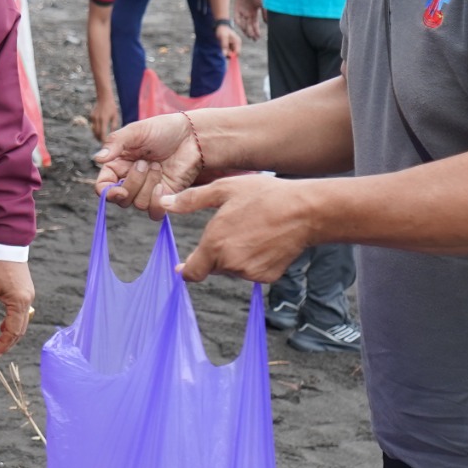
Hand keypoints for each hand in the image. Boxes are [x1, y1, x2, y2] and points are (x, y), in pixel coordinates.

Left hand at [0, 257, 33, 358]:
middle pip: (20, 329)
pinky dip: (13, 322)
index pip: (12, 331)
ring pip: (22, 321)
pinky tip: (2, 324)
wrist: (6, 243)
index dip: (3, 345)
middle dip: (8, 342)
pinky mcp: (26, 290)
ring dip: (11, 333)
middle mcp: (27, 301)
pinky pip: (22, 312)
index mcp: (18, 302)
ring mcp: (28, 295)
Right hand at [89, 93, 120, 144]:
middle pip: (96, 133)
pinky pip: (93, 126)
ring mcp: (93, 118)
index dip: (103, 140)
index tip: (105, 144)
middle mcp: (97, 119)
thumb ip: (113, 126)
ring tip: (101, 139)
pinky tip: (100, 131)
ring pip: (93, 130)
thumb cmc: (112, 107)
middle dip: (99, 139)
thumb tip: (111, 135)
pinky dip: (96, 129)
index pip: (102, 133)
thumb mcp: (115, 116)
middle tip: (103, 144)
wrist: (104, 97)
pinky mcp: (91, 117)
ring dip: (97, 135)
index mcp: (104, 120)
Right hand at [93, 111, 204, 216]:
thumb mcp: (136, 131)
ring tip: (158, 166)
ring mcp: (147, 190)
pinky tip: (162, 185)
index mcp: (118, 165)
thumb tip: (97, 159)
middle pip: (120, 199)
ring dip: (148, 185)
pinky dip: (157, 202)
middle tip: (144, 163)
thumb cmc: (162, 129)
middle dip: (133, 183)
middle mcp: (130, 181)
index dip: (106, 193)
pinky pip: (154, 212)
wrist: (191, 136)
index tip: (118, 190)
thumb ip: (115, 143)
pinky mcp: (164, 197)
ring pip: (138, 204)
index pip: (103, 187)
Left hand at [163, 173, 315, 282]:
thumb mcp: (224, 189)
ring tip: (253, 230)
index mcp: (214, 244)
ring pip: (233, 269)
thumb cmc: (264, 195)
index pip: (192, 273)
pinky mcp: (267, 277)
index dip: (187, 270)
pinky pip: (252, 272)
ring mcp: (249, 272)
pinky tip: (265, 241)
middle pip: (213, 267)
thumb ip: (191, 200)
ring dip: (235, 257)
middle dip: (216, 253)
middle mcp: (230, 263)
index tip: (184, 267)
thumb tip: (163, 204)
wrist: (304, 211)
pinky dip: (254, 261)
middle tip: (234, 229)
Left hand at [215, 23, 242, 60]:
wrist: (221, 27)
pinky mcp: (230, 46)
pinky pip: (228, 51)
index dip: (232, 56)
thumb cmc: (223, 31)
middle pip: (234, 54)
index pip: (237, 53)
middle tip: (222, 51)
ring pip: (230, 53)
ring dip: (226, 52)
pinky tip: (222, 46)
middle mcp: (237, 45)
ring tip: (221, 46)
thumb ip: (224, 46)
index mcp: (237, 42)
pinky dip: (224, 51)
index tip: (225, 54)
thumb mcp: (223, 37)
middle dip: (228, 54)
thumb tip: (224, 54)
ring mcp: (234, 46)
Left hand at [233, 0, 264, 39]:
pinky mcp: (237, 6)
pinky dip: (239, 23)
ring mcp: (242, 9)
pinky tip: (243, 27)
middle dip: (251, 32)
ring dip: (245, 29)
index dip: (256, 31)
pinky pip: (237, 17)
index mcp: (254, 11)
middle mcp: (247, 12)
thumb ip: (265, 14)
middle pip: (248, 25)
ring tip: (249, 35)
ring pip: (243, 23)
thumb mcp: (264, 4)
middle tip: (253, 39)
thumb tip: (268, 24)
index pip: (254, 24)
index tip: (258, 38)